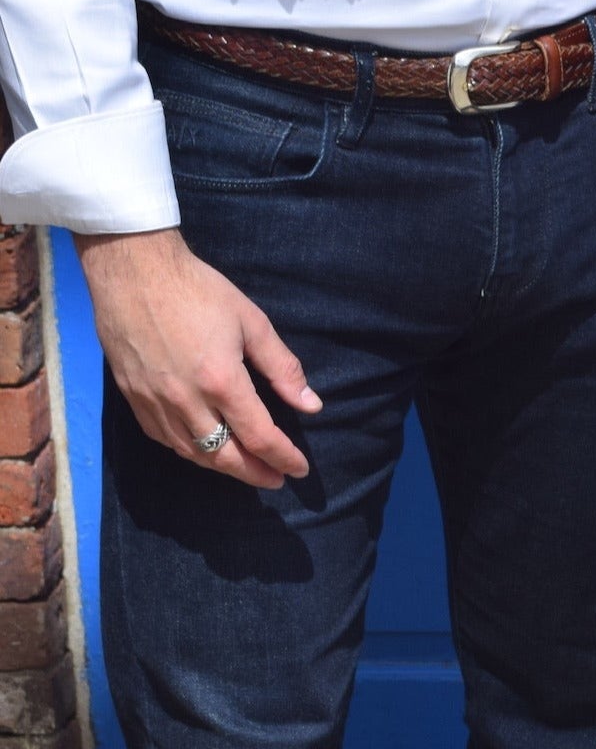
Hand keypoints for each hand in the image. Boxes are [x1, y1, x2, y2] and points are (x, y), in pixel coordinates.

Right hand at [75, 228, 320, 489]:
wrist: (131, 268)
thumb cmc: (196, 289)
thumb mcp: (251, 322)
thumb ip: (283, 369)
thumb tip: (311, 405)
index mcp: (221, 381)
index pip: (260, 437)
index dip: (283, 458)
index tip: (299, 469)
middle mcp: (186, 400)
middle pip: (225, 456)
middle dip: (255, 474)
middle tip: (275, 479)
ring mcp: (154, 402)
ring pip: (193, 453)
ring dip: (223, 467)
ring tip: (245, 468)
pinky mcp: (133, 397)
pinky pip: (164, 439)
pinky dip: (188, 451)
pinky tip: (203, 450)